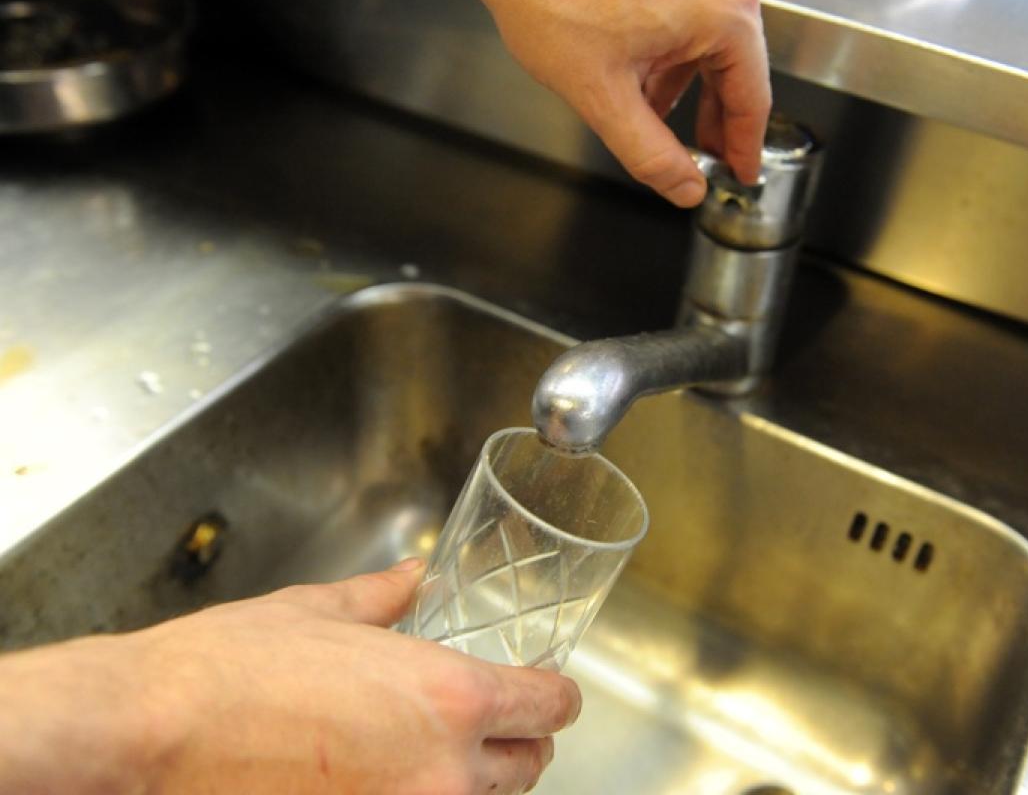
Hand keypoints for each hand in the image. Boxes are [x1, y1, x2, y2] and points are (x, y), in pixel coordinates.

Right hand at [0, 559, 581, 794]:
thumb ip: (382, 598)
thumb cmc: (228, 670)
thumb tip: (411, 577)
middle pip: (531, 765)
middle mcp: (444, 769)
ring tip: (435, 756)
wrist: (151, 731)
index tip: (542, 691)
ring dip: (477, 781)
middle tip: (487, 724)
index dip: (553, 695)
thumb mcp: (316, 613)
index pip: (550, 706)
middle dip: (517, 741)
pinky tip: (390, 782)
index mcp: (449, 696)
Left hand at [480, 0, 770, 206]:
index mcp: (722, 14)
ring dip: (688, 95)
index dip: (744, 147)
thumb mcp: (604, 96)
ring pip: (710, 52)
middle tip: (707, 164)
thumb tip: (684, 187)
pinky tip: (644, 91)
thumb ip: (651, 154)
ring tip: (664, 132)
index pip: (751, 98)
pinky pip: (688, 27)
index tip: (741, 173)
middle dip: (715, 124)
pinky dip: (671, 64)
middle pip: (736, 73)